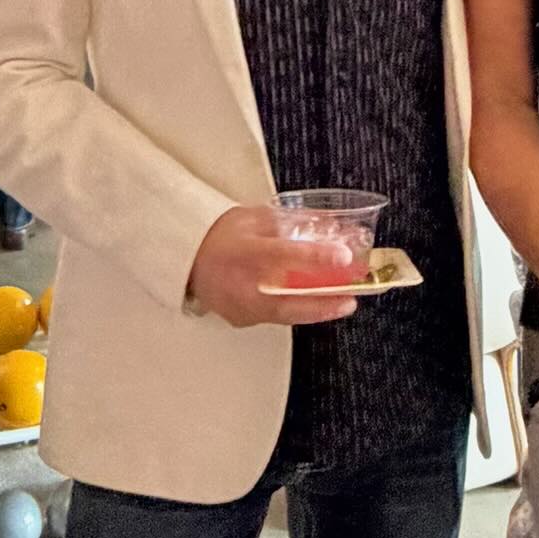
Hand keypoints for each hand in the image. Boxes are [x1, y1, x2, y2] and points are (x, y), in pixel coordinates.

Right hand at [187, 206, 360, 328]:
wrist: (187, 259)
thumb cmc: (221, 236)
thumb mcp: (253, 218)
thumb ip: (289, 221)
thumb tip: (328, 224)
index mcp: (244, 252)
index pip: (283, 254)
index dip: (315, 256)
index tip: (343, 256)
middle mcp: (240, 283)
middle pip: (287, 299)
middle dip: (324, 301)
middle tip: (351, 298)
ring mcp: (239, 306)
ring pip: (284, 314)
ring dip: (315, 310)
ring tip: (341, 304)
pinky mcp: (241, 319)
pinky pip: (274, 317)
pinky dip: (296, 311)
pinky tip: (315, 306)